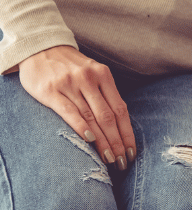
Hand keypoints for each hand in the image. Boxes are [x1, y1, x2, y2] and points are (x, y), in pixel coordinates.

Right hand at [19, 45, 135, 167]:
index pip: (120, 109)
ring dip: (103, 141)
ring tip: (109, 159)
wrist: (41, 48)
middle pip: (108, 116)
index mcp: (104, 75)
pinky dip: (81, 127)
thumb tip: (118, 124)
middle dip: (117, 142)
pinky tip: (89, 140)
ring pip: (92, 117)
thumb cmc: (70, 66)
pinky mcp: (52, 91)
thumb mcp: (92, 73)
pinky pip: (70, 111)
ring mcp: (71, 84)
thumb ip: (104, 93)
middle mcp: (90, 79)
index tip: (131, 151)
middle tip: (122, 162)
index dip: (127, 132)